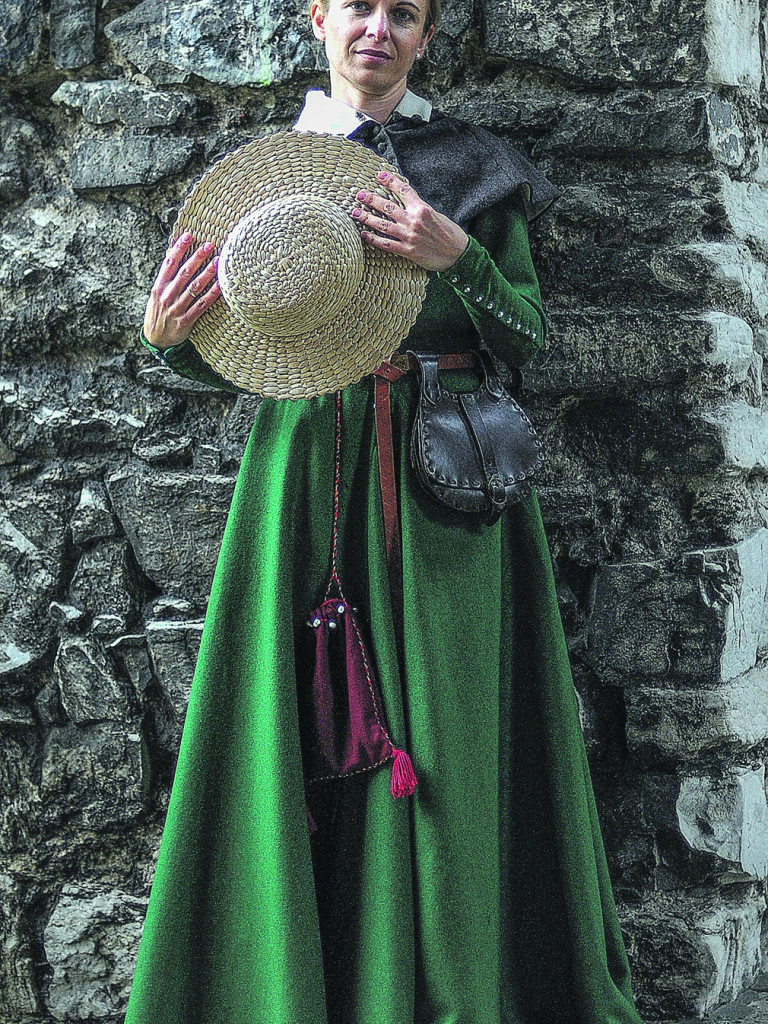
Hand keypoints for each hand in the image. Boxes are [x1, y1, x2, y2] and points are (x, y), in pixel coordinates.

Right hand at [143, 232, 220, 349]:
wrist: (156, 339)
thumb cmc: (159, 312)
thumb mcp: (157, 294)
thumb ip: (167, 278)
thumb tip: (177, 256)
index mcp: (159, 287)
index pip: (169, 263)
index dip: (179, 248)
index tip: (189, 235)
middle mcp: (167, 296)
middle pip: (184, 273)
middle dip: (197, 257)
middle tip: (209, 245)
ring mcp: (176, 308)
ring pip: (194, 288)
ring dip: (207, 274)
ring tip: (218, 262)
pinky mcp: (186, 320)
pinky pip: (201, 305)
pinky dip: (211, 295)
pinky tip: (220, 286)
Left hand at [352, 170, 468, 272]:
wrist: (458, 254)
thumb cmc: (450, 234)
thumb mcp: (436, 215)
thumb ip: (420, 210)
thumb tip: (406, 205)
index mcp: (422, 208)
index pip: (403, 190)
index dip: (390, 181)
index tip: (379, 175)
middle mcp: (414, 221)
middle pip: (387, 207)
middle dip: (371, 199)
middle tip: (359, 194)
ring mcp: (409, 236)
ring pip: (382, 224)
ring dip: (366, 218)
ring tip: (355, 212)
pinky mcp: (407, 251)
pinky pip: (385, 244)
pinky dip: (373, 239)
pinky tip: (363, 234)